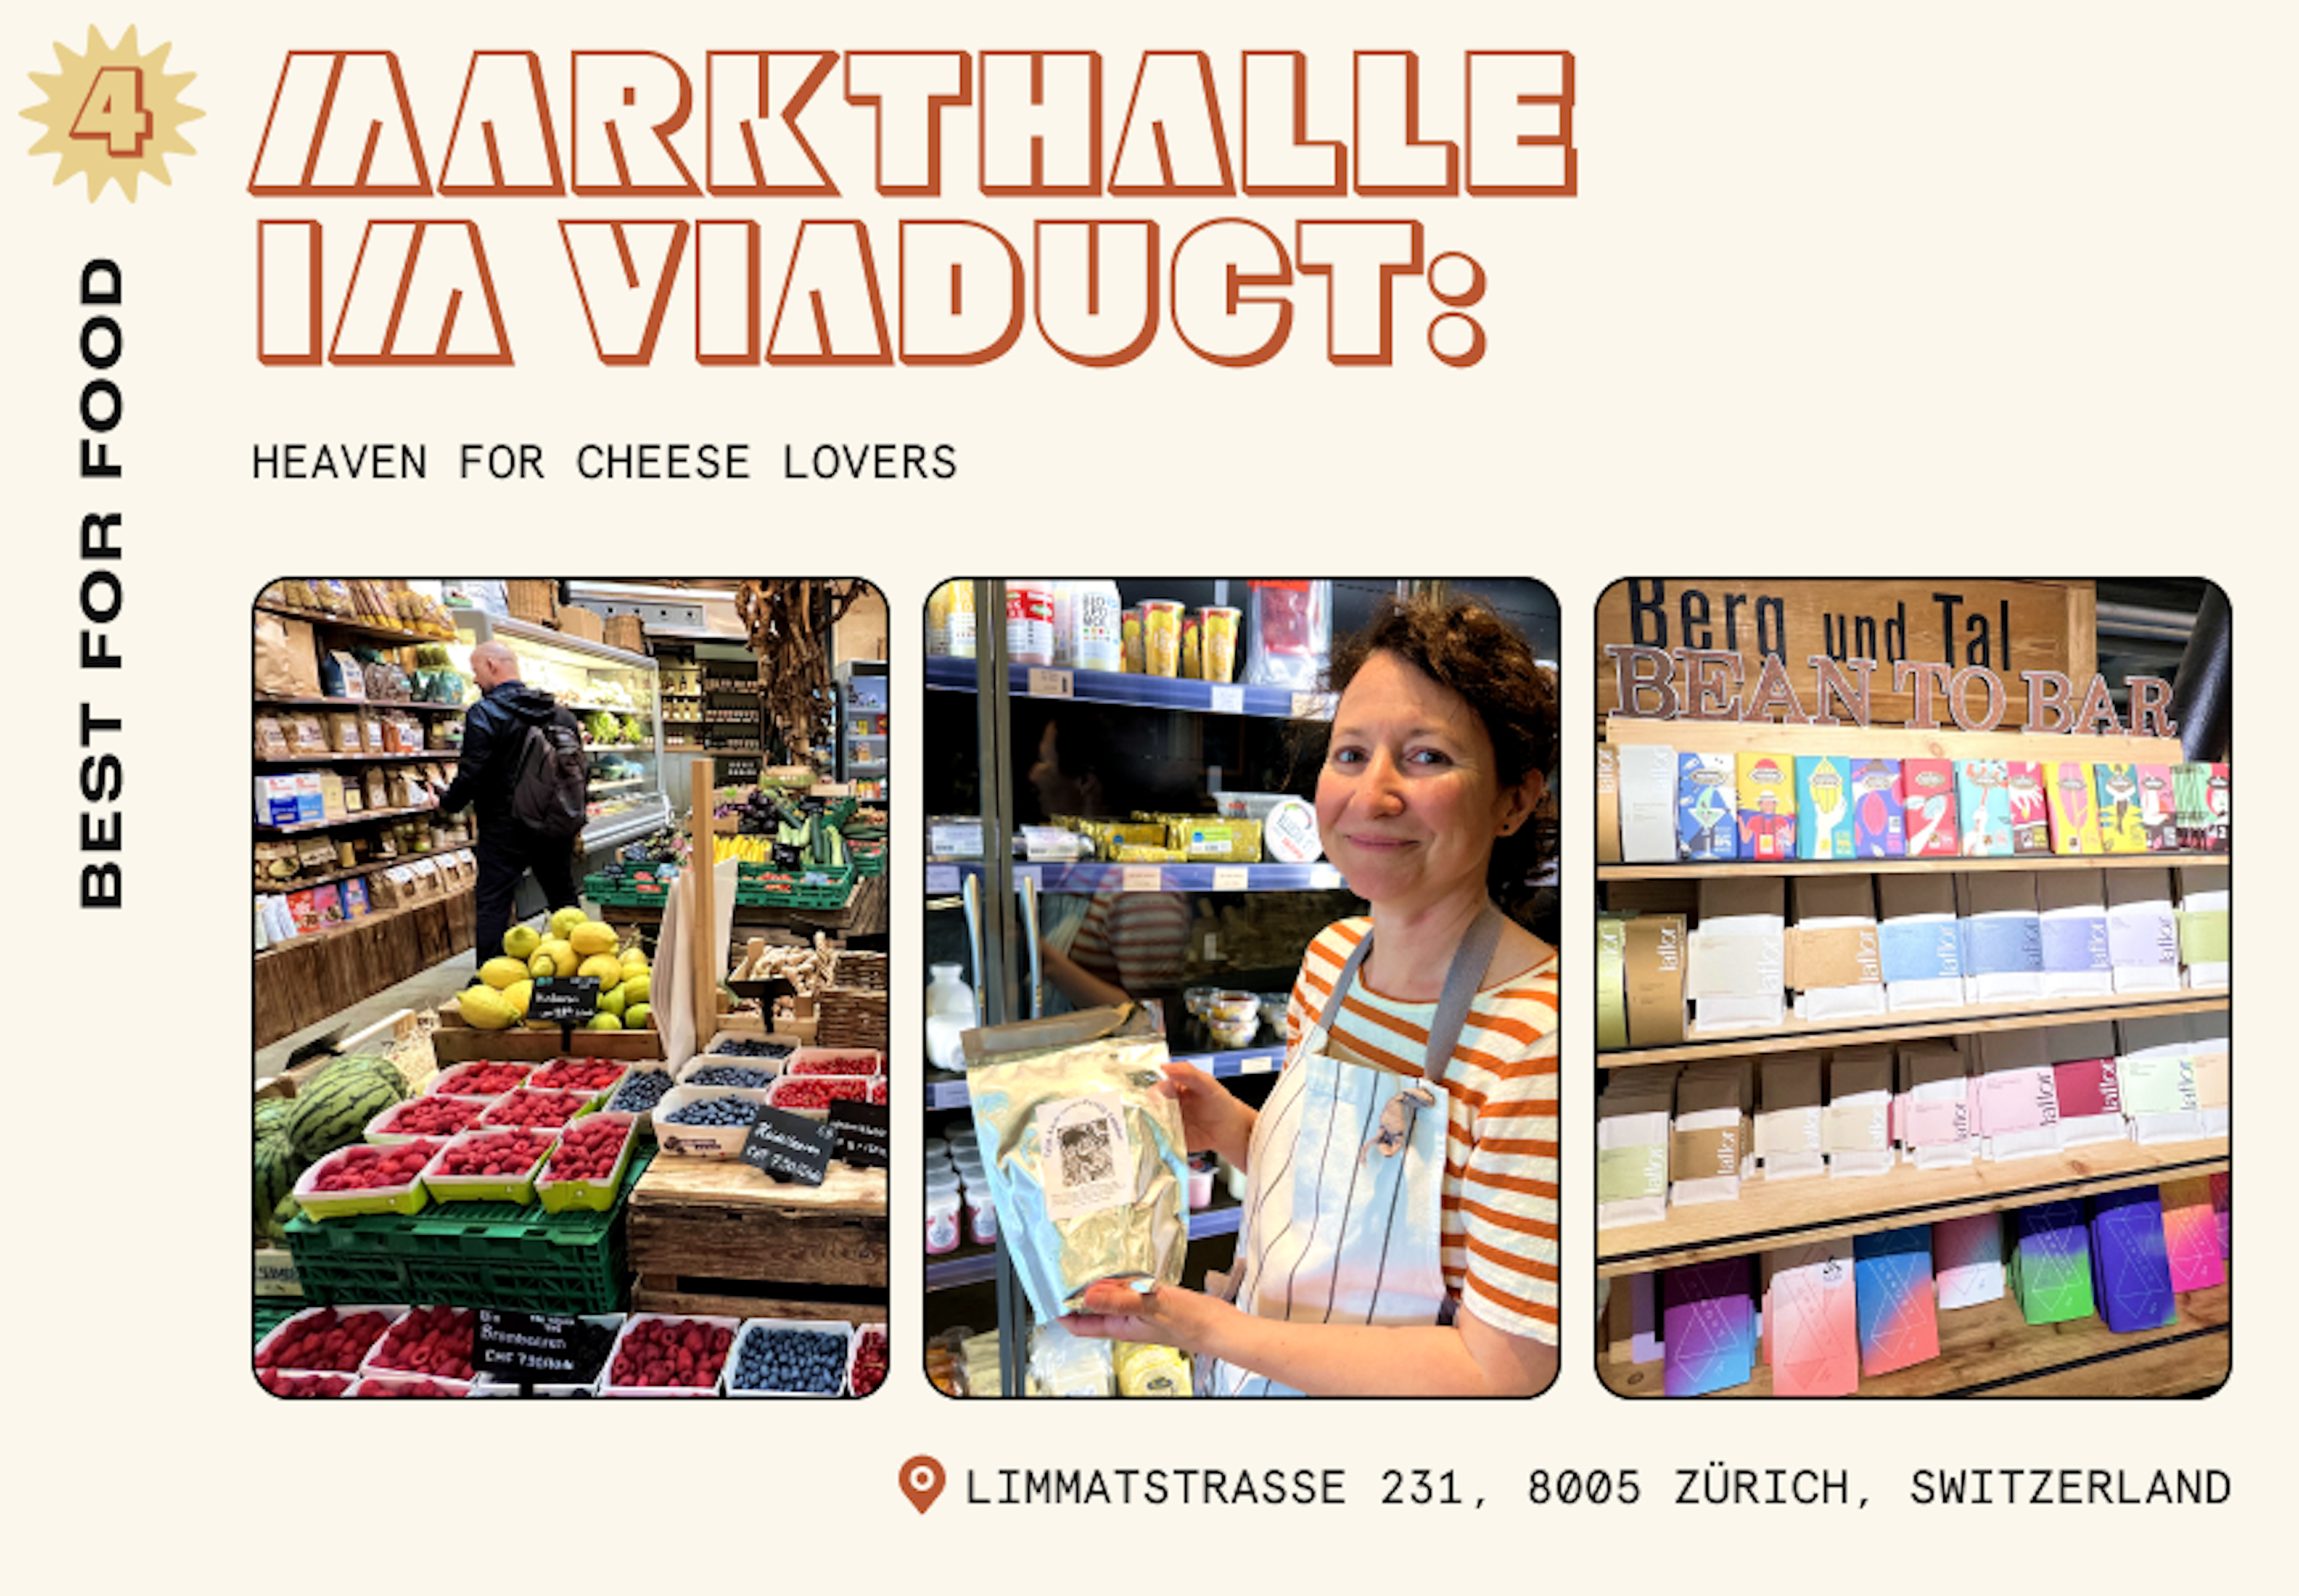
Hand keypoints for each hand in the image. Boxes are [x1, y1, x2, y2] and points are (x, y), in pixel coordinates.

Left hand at [1063, 1278, 1225, 1355]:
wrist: (1219, 1325)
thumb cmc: (1191, 1323)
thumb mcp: (1151, 1307)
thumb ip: (1120, 1300)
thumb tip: (1087, 1295)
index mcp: (1120, 1327)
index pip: (1080, 1325)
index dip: (1062, 1312)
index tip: (1049, 1293)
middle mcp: (1125, 1320)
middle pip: (1091, 1309)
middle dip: (1077, 1292)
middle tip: (1065, 1268)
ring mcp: (1138, 1311)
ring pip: (1109, 1297)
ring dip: (1098, 1282)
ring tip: (1086, 1261)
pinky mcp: (1151, 1300)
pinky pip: (1127, 1289)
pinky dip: (1120, 1277)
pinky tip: (1121, 1263)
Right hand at [1158, 1059, 1253, 1166]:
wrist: (1230, 1129)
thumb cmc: (1219, 1103)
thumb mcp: (1207, 1083)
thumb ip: (1188, 1073)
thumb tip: (1165, 1066)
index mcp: (1173, 1088)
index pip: (1156, 1088)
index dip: (1153, 1092)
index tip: (1152, 1096)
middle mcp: (1167, 1105)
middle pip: (1149, 1107)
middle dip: (1146, 1110)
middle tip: (1150, 1114)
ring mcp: (1168, 1123)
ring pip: (1151, 1124)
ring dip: (1149, 1127)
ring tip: (1153, 1129)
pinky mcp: (1170, 1139)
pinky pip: (1158, 1140)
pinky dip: (1155, 1141)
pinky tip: (1156, 1141)